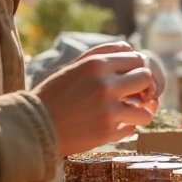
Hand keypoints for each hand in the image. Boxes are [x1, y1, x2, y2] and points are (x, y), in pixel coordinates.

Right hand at [32, 42, 155, 156]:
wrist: (34, 126)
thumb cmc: (53, 95)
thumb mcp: (74, 67)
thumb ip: (102, 54)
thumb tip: (130, 49)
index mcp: (96, 65)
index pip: (137, 59)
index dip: (137, 68)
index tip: (131, 76)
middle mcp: (106, 85)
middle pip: (146, 78)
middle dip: (143, 86)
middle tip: (134, 94)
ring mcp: (109, 111)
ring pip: (147, 110)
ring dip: (142, 111)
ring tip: (131, 112)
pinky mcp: (108, 133)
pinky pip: (132, 129)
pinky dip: (126, 127)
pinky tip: (114, 124)